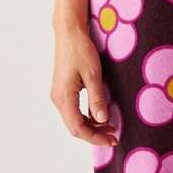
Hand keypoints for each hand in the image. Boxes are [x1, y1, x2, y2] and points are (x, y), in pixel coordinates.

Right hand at [51, 20, 118, 146]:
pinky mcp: (63, 90)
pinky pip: (74, 111)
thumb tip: (103, 120)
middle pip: (75, 127)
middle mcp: (58, 99)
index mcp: (64, 97)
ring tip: (110, 127)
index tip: (112, 140)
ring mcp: (59, 95)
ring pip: (74, 120)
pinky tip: (100, 115)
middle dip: (94, 134)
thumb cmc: (80, 50)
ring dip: (91, 126)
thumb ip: (97, 99)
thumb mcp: (93, 75)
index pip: (78, 128)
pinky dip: (87, 117)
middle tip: (114, 136)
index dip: (95, 137)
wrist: (69, 33)